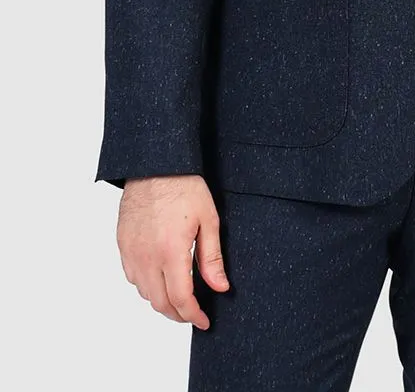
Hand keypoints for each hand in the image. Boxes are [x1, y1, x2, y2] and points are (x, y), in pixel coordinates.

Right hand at [116, 174, 228, 329]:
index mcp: (171, 252)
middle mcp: (147, 257)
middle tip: (193, 314)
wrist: (154, 165)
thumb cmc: (184, 187)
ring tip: (180, 298)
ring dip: (162, 301)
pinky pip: (133, 277)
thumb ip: (212, 258)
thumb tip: (220, 287)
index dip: (193, 316)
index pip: (181, 299)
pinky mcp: (122, 245)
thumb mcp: (208, 220)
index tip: (203, 321)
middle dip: (178, 314)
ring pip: (145, 293)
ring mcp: (131, 252)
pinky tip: (161, 279)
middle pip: (160, 303)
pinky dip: (147, 286)